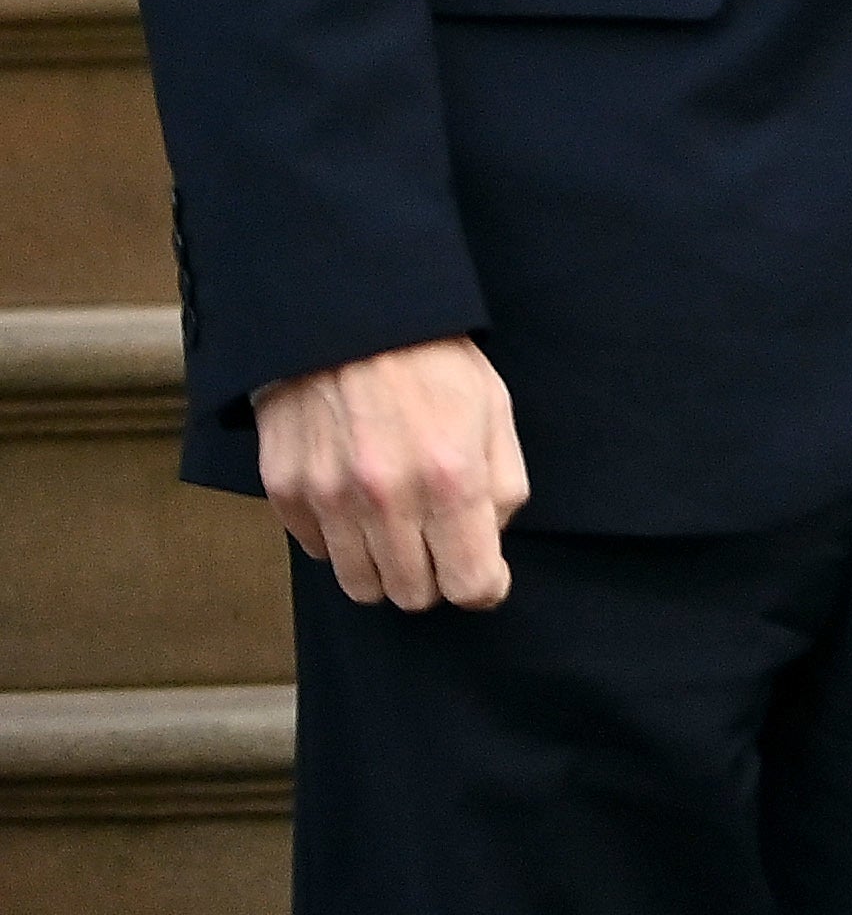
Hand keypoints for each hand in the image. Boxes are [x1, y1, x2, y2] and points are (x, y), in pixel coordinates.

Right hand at [256, 335, 530, 611]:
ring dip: (386, 566)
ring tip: (398, 524)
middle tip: (439, 541)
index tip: (484, 573)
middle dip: (435, 577)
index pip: (471, 585)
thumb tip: (490, 546)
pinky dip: (342, 539)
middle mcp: (386, 498)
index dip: (484, 585)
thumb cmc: (433, 364)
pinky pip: (319, 551)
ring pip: (362, 586)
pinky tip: (356, 498)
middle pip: (414, 595)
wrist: (348, 319)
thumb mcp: (495, 414)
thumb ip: (502, 490)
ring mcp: (329, 498)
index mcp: (451, 479)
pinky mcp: (286, 491)